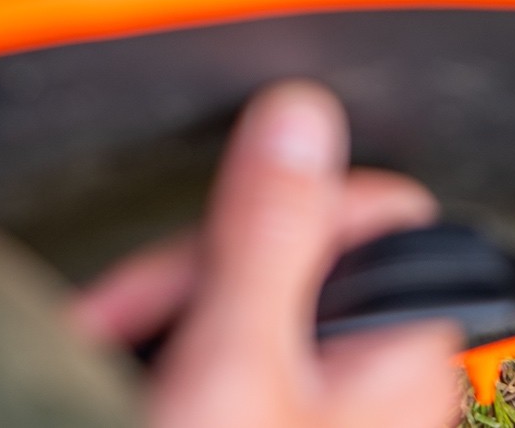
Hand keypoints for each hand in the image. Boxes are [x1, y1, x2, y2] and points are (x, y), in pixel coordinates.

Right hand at [71, 83, 463, 427]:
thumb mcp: (232, 365)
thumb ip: (269, 234)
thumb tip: (302, 117)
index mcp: (400, 345)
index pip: (368, 206)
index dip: (275, 207)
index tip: (199, 247)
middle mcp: (382, 383)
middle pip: (290, 258)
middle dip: (187, 281)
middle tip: (123, 328)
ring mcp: (328, 420)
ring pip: (247, 317)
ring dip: (166, 330)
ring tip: (113, 371)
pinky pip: (229, 377)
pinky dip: (174, 376)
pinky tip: (129, 395)